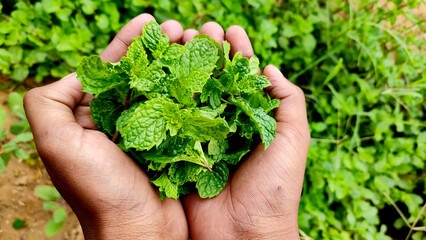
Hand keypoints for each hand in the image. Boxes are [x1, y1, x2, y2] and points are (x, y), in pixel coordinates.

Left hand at [24, 14, 188, 239]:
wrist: (140, 232)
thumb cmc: (100, 191)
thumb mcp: (58, 145)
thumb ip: (48, 103)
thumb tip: (75, 74)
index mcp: (92, 117)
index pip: (109, 69)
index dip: (128, 42)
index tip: (150, 19)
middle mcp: (120, 122)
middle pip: (141, 74)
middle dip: (161, 47)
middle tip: (183, 28)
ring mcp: (149, 132)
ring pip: (165, 88)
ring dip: (181, 63)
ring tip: (200, 42)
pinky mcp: (173, 144)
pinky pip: (183, 110)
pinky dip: (195, 90)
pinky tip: (207, 73)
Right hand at [182, 24, 309, 238]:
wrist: (244, 233)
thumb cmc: (274, 187)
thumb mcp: (294, 140)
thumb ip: (288, 103)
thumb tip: (270, 69)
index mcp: (251, 119)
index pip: (243, 78)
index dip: (238, 52)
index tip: (231, 30)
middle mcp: (224, 124)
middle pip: (214, 80)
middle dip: (208, 52)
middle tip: (201, 28)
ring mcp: (200, 136)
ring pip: (191, 93)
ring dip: (186, 65)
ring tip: (181, 39)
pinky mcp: (179, 151)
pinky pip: (171, 120)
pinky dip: (165, 96)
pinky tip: (161, 72)